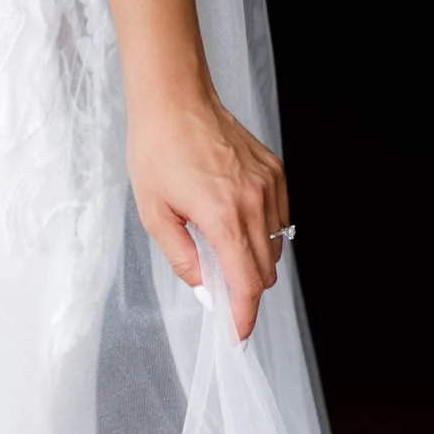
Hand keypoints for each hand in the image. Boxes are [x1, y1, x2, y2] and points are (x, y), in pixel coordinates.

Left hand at [128, 88, 289, 341]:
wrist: (174, 98)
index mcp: (223, 217)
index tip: (238, 335)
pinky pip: (279, 215)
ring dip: (255, 258)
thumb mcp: (154, 213)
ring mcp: (269, 184)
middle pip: (266, 270)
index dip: (244, 316)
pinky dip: (263, 228)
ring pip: (276, 244)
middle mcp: (254, 202)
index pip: (247, 284)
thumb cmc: (156, 150)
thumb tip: (206, 291)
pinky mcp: (274, 170)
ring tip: (222, 245)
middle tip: (220, 287)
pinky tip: (236, 218)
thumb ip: (183, 259)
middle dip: (246, 288)